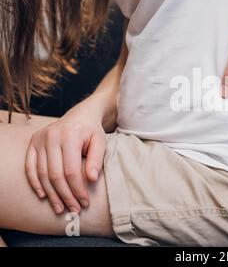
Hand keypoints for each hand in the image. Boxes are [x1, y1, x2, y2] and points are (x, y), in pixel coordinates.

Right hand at [25, 100, 105, 214]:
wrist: (81, 115)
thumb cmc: (92, 131)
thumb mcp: (100, 142)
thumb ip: (96, 160)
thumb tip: (92, 179)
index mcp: (70, 136)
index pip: (72, 170)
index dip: (78, 189)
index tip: (85, 202)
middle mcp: (51, 137)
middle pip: (55, 175)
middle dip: (65, 195)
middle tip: (74, 209)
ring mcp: (39, 140)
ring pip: (42, 174)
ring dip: (51, 194)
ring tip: (61, 208)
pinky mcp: (33, 143)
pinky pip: (30, 167)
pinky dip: (35, 182)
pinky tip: (43, 195)